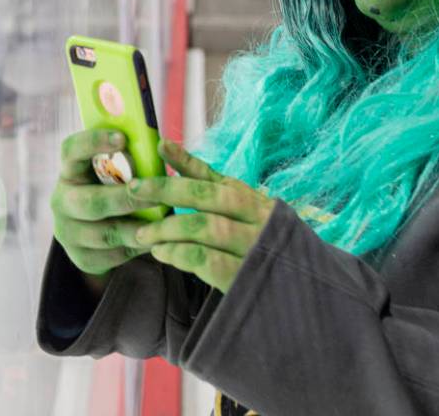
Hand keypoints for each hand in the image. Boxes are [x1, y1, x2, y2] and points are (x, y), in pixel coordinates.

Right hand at [50, 129, 154, 281]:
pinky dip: (137, 248)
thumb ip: (129, 159)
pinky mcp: (81, 258)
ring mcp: (68, 232)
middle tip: (157, 195)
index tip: (122, 138)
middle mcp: (62, 201)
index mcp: (70, 171)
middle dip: (126, 199)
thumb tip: (162, 144)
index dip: (93, 142)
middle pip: (90, 202)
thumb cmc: (112, 188)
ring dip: (138, 229)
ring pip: (105, 233)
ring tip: (165, 224)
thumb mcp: (114, 171)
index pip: (71, 151)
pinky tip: (156, 240)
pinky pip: (112, 256)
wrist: (94, 230)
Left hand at [131, 140, 274, 293]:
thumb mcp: (244, 212)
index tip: (160, 146)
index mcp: (253, 201)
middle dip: (168, 190)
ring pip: (204, 227)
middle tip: (135, 189)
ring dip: (168, 228)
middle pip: (207, 197)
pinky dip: (180, 254)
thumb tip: (169, 149)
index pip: (214, 177)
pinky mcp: (245, 277)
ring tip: (144, 233)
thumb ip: (208, 183)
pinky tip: (163, 254)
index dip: (185, 160)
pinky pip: (207, 260)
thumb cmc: (262, 246)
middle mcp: (257, 219)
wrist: (303, 292)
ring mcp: (253, 248)